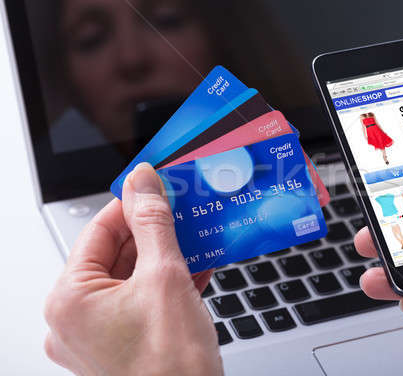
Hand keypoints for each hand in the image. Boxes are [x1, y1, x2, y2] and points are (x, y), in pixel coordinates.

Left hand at [44, 163, 222, 374]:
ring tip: (195, 234)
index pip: (98, 231)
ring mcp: (97, 336)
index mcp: (70, 300)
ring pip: (132, 277)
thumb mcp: (166, 276)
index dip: (132, 203)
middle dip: (154, 230)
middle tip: (183, 210)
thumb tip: (142, 182)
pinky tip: (196, 265)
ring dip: (165, 255)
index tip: (157, 187)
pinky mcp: (122, 345)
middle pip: (116, 254)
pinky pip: (141, 300)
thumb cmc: (171, 365)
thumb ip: (153, 222)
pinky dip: (166, 282)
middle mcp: (74, 321)